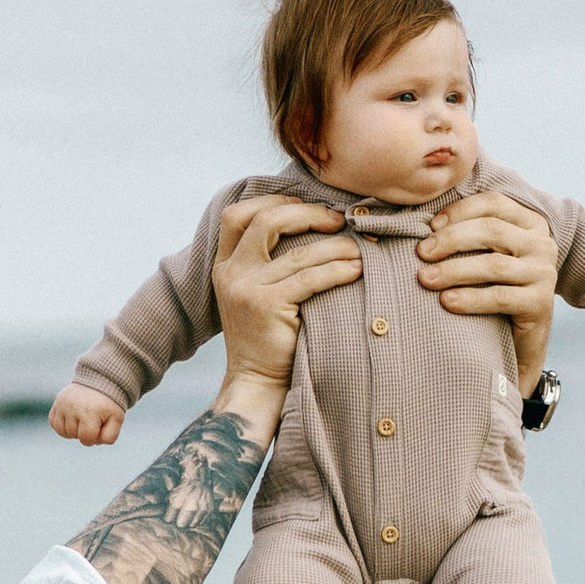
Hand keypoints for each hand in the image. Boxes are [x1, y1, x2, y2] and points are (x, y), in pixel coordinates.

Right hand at [50, 384, 124, 445]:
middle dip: (84, 433)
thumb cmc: (109, 404)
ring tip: (82, 420)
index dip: (94, 438)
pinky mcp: (57, 402)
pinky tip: (72, 418)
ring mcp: (62, 404)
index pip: (86, 440)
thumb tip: (94, 443)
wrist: (100, 381)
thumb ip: (109, 437)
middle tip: (92, 420)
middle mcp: (73, 408)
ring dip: (72, 430)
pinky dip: (62, 425)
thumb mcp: (117, 420)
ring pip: (62, 432)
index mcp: (89, 413)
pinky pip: (53, 423)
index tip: (100, 427)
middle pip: (74, 435)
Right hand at [211, 194, 361, 389]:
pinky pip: (309, 279)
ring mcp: (246, 289)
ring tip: (359, 248)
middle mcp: (231, 272)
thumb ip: (267, 262)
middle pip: (267, 220)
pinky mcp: (266, 306)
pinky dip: (337, 270)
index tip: (302, 205)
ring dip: (335, 246)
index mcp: (225, 264)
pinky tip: (355, 270)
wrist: (256, 382)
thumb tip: (310, 222)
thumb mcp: (255, 292)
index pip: (237, 215)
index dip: (272, 201)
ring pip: (298, 252)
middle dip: (309, 213)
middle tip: (338, 220)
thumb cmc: (267, 337)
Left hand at [415, 191, 559, 386]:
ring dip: (454, 270)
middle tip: (421, 253)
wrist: (523, 341)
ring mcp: (544, 273)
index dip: (460, 211)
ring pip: (493, 265)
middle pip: (491, 230)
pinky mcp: (541, 303)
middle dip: (451, 240)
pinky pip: (499, 297)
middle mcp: (542, 244)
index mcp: (530, 223)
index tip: (430, 226)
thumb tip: (428, 223)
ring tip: (425, 278)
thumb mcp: (488, 256)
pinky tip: (447, 301)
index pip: (494, 203)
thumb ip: (471, 235)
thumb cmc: (496, 292)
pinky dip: (470, 298)